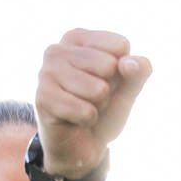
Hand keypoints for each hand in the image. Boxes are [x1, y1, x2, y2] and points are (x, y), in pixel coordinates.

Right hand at [34, 29, 151, 180]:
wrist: (82, 143)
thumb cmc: (104, 107)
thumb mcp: (128, 88)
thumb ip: (138, 71)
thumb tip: (129, 63)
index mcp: (77, 38)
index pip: (120, 45)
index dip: (123, 70)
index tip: (105, 80)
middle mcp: (57, 50)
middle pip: (109, 65)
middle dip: (109, 89)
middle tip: (93, 98)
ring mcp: (45, 73)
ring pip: (98, 89)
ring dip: (98, 105)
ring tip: (83, 107)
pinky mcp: (42, 99)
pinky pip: (85, 111)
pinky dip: (87, 120)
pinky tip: (74, 120)